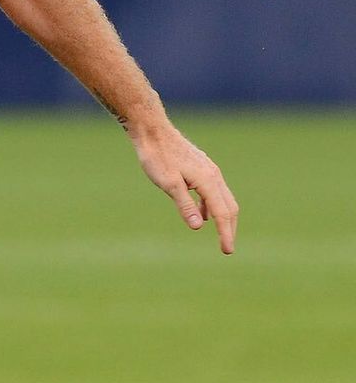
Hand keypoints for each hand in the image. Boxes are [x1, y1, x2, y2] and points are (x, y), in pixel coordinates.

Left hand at [128, 117, 237, 252]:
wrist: (153, 132)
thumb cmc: (157, 157)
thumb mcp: (169, 184)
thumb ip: (184, 205)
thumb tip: (200, 226)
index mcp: (208, 181)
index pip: (222, 213)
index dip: (225, 234)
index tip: (227, 251)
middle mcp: (214, 175)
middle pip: (229, 207)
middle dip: (229, 228)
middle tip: (227, 249)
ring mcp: (209, 170)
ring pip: (223, 199)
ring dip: (223, 218)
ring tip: (220, 235)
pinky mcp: (202, 168)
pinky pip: (214, 192)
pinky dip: (213, 206)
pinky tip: (203, 214)